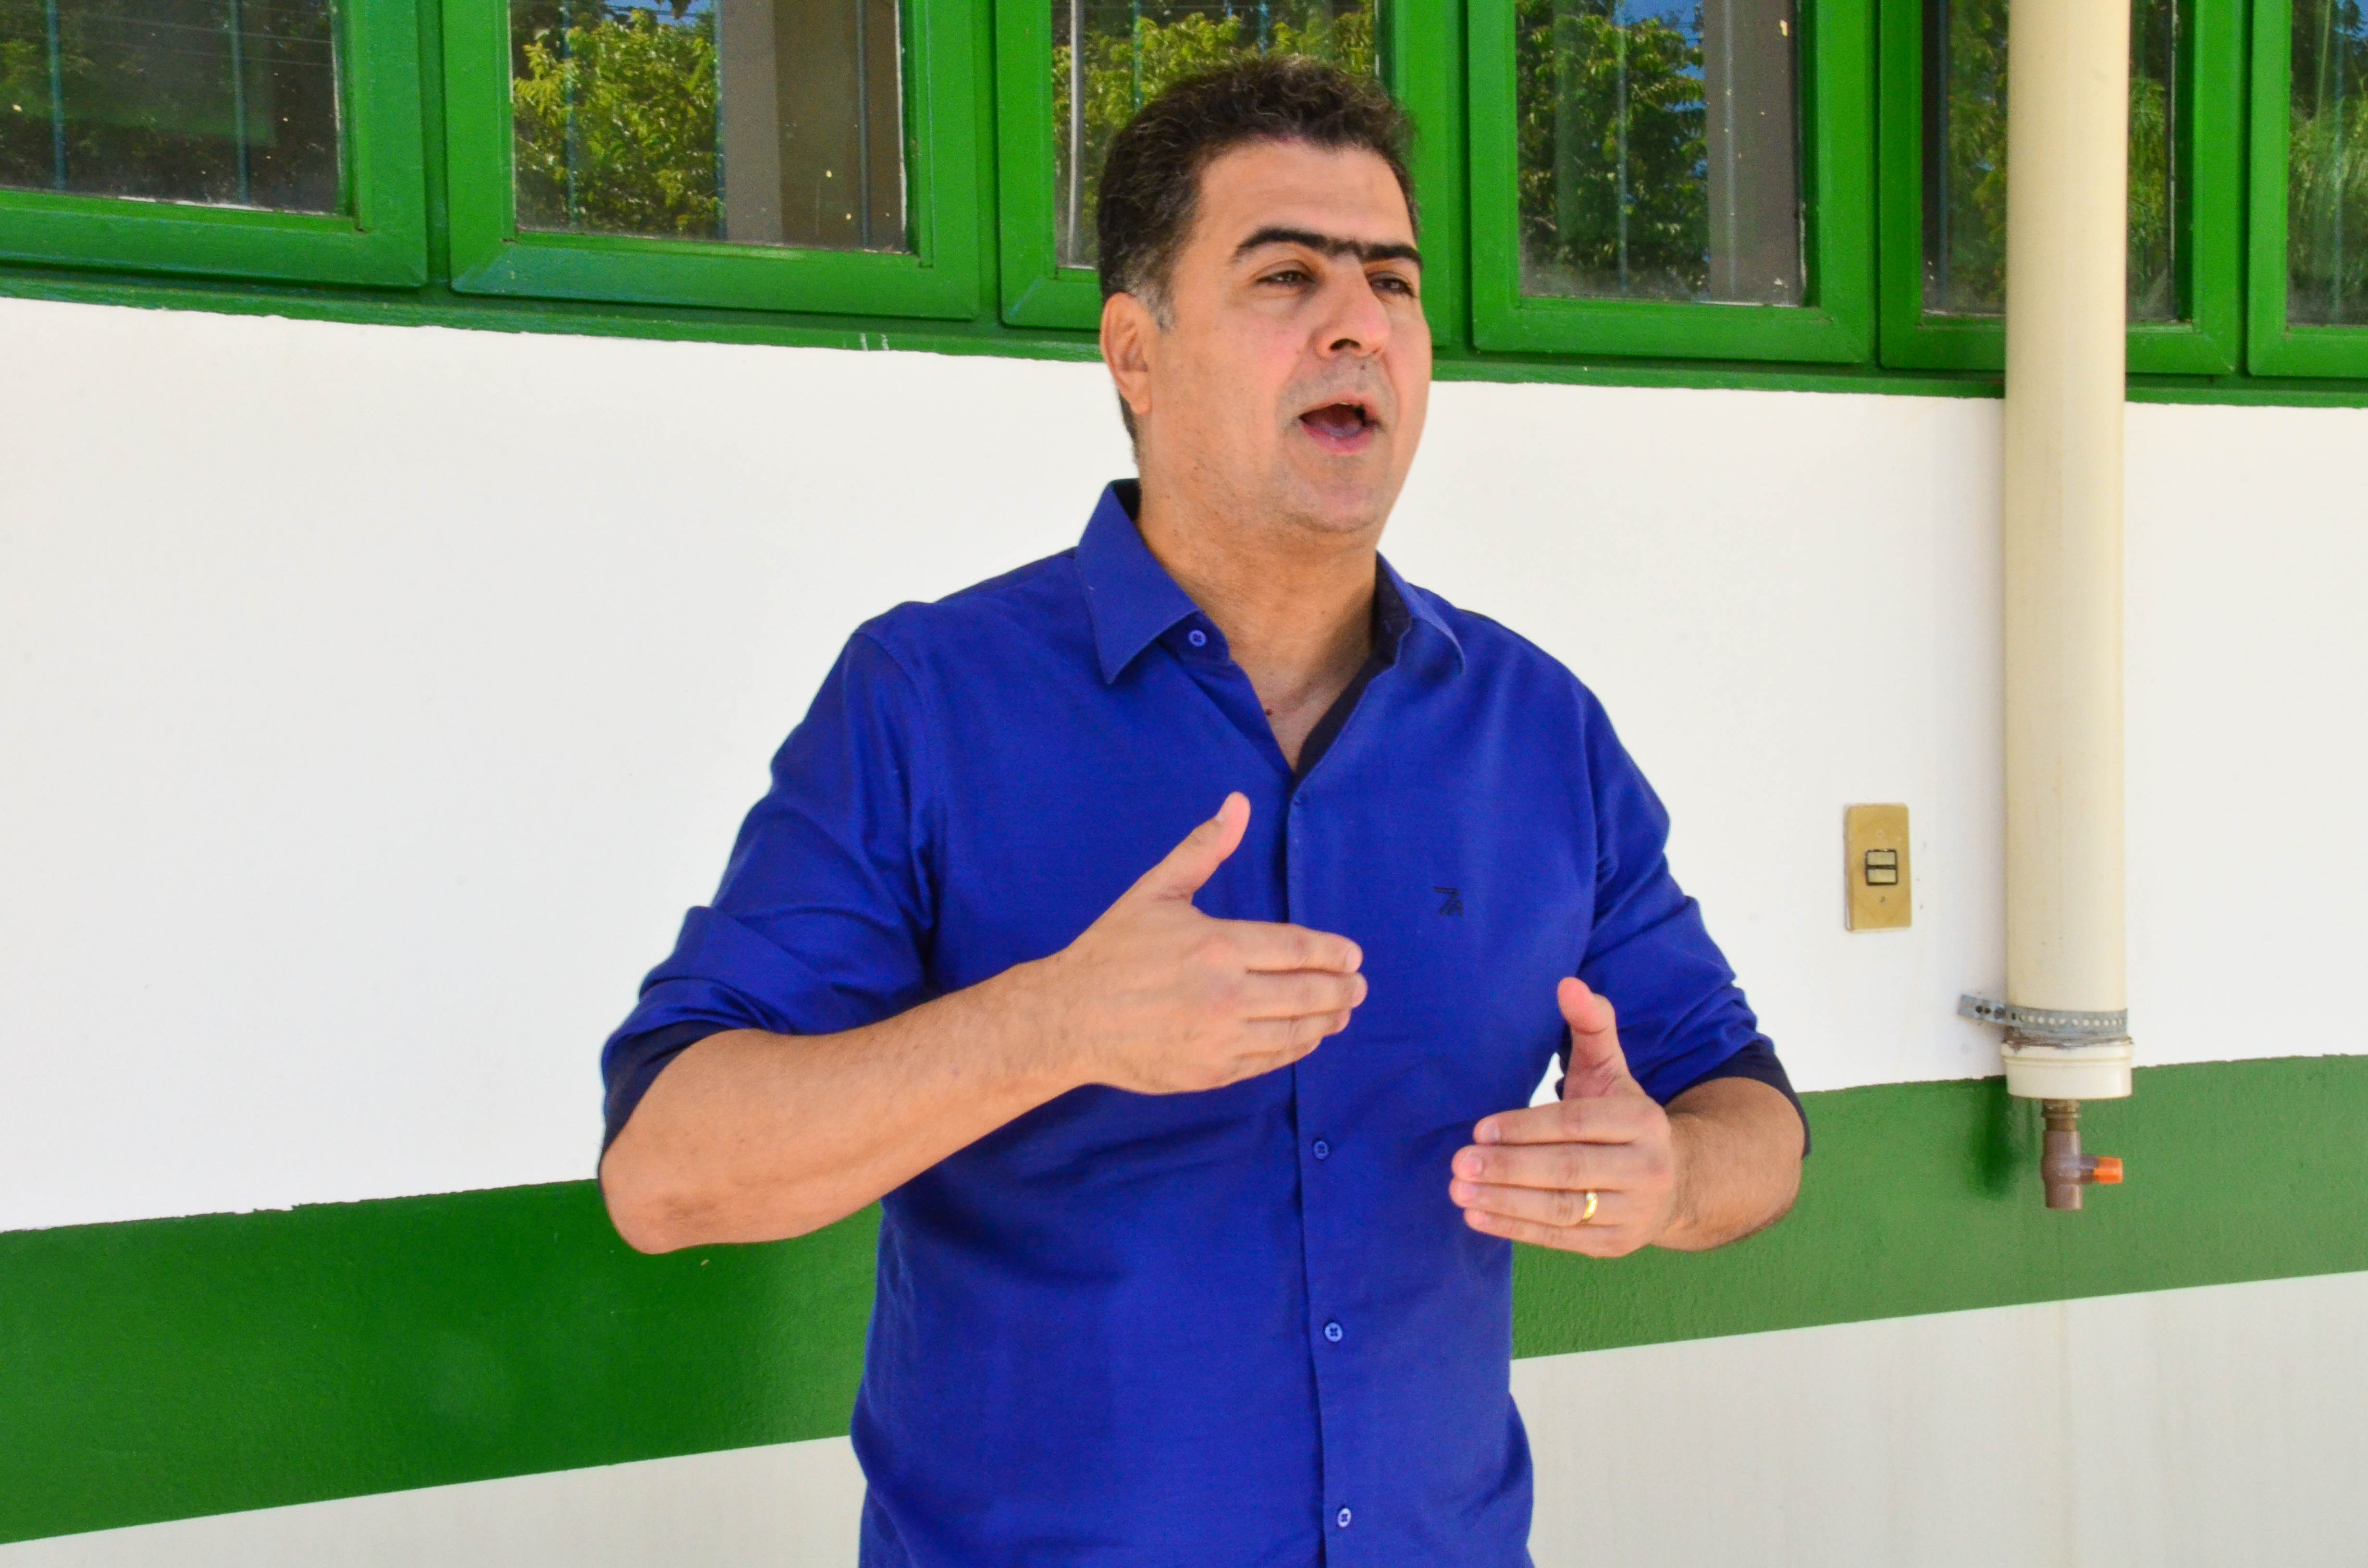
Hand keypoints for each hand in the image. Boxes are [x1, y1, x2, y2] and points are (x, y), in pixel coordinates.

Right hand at [1025, 793, 1366, 1094]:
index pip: (1298, 950)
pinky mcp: (1212, 1073)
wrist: (1069, 1018)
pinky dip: (1295, 1049)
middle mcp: (1226, 995)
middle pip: (1307, 994)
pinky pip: (1269, 1061)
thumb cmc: (1112, 950)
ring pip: (1295, 1032)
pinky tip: (1306, 1038)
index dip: (1333, 953)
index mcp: (1218, 945)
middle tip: (1359, 986)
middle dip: (1342, 990)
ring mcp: (1221, 1039)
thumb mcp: (1156, 891)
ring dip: (1327, 1021)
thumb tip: (1239, 803)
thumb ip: (1204, 849)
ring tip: (1342, 1012)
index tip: (1353, 956)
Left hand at [1447, 978, 1681, 1256]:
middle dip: (1509, 1168)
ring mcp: (1633, 1213)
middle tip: (1459, 1163)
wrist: (1676, 1181)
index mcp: (1644, 1122)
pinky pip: (1561, 1239)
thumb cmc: (1622, 1119)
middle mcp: (1647, 1169)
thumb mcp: (1611, 1070)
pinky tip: (1477, 1216)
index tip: (1480, 1128)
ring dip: (1506, 1203)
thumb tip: (1567, 983)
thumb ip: (1591, 1026)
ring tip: (1458, 1193)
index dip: (1527, 1127)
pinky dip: (1517, 1230)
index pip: (1578, 1124)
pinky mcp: (1614, 1246)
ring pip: (1564, 1210)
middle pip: (1569, 1170)